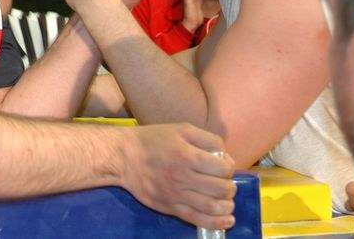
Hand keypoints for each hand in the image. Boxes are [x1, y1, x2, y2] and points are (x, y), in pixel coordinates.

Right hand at [120, 123, 235, 228]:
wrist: (124, 157)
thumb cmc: (154, 140)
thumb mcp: (182, 129)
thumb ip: (207, 139)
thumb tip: (225, 157)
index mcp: (188, 155)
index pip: (223, 168)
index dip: (229, 167)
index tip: (223, 165)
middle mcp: (183, 178)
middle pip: (221, 189)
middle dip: (229, 186)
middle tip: (225, 182)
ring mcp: (176, 195)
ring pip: (212, 207)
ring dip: (227, 205)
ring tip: (227, 201)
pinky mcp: (170, 208)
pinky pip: (197, 220)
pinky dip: (216, 223)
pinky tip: (227, 220)